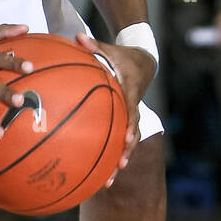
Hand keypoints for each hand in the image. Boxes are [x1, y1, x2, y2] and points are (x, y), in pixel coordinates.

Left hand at [74, 32, 155, 184]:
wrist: (143, 62)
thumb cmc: (123, 56)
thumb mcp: (110, 49)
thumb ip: (94, 45)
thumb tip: (77, 37)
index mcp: (130, 93)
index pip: (132, 110)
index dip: (131, 124)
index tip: (127, 137)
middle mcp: (132, 108)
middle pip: (133, 134)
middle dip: (126, 152)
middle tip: (118, 167)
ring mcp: (130, 117)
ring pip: (127, 143)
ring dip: (119, 161)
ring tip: (108, 182)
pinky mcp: (124, 122)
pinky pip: (117, 140)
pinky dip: (109, 156)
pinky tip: (97, 173)